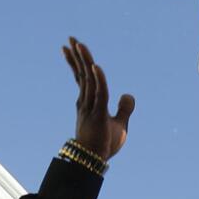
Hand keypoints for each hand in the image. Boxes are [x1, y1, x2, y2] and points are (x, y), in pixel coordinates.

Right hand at [63, 38, 133, 161]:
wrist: (95, 160)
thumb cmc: (104, 144)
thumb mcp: (119, 124)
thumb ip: (124, 108)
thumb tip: (127, 94)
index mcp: (88, 102)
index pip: (83, 78)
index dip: (77, 62)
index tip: (70, 47)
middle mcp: (86, 102)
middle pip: (82, 74)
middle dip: (77, 56)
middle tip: (71, 38)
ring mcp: (90, 107)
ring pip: (88, 79)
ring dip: (84, 61)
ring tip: (79, 44)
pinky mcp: (98, 115)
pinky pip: (99, 93)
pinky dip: (99, 80)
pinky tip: (96, 66)